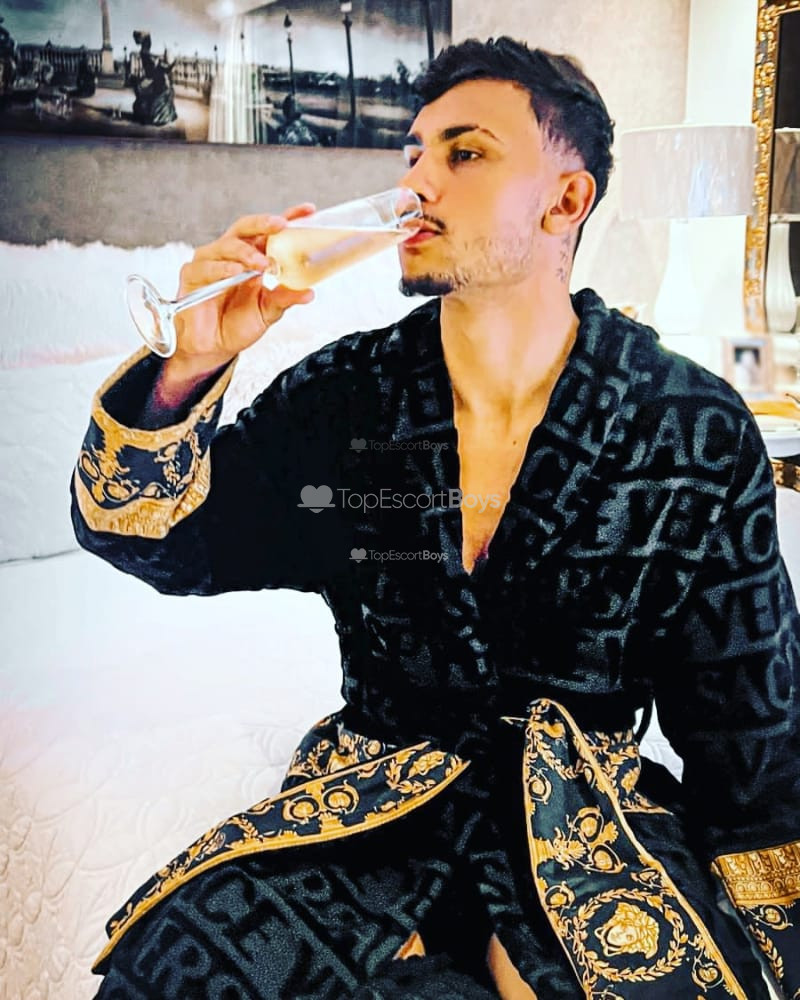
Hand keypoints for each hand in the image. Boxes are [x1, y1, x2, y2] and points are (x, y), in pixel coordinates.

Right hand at [171, 203, 316, 371]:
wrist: (213, 347)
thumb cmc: (237, 325)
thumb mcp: (267, 312)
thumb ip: (284, 299)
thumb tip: (309, 292)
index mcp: (253, 258)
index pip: (269, 232)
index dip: (287, 218)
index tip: (308, 210)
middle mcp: (231, 255)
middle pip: (245, 228)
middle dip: (263, 223)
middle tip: (280, 226)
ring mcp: (211, 262)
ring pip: (226, 245)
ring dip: (245, 252)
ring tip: (262, 263)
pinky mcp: (193, 276)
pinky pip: (206, 267)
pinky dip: (222, 268)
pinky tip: (236, 272)